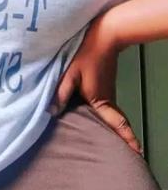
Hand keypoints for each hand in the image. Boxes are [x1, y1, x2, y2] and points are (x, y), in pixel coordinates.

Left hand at [49, 13, 142, 155]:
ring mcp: (107, 91)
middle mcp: (107, 99)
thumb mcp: (70, 73)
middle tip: (126, 155)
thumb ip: (61, 93)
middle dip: (121, 139)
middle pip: (115, 123)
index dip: (127, 139)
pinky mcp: (104, 85)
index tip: (138, 153)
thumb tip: (52, 113)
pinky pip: (104, 105)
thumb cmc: (86, 53)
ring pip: (109, 114)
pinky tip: (94, 118)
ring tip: (109, 143)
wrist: (104, 34)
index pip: (117, 124)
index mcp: (100, 100)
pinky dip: (103, 115)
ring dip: (112, 127)